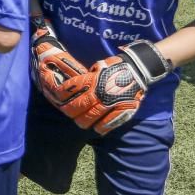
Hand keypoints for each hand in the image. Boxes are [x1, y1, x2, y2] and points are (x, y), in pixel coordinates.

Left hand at [35, 26, 168, 134]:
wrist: (137, 70)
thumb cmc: (114, 67)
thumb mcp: (96, 67)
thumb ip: (86, 78)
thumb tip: (73, 86)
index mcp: (92, 80)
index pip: (70, 90)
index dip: (60, 95)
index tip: (57, 98)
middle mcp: (100, 93)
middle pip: (77, 107)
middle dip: (69, 111)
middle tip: (68, 112)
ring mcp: (112, 103)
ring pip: (91, 118)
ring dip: (82, 121)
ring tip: (80, 122)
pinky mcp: (123, 110)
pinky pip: (109, 124)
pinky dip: (100, 128)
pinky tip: (96, 128)